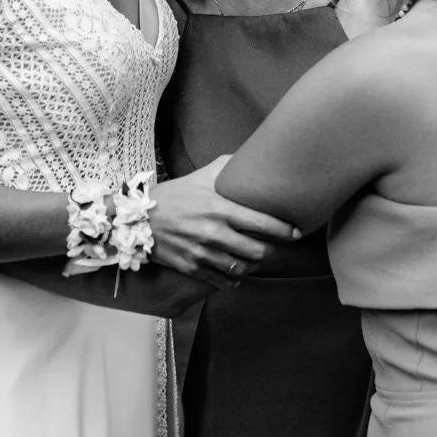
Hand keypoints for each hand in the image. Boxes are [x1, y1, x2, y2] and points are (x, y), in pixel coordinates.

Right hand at [151, 155, 300, 288]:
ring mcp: (203, 253)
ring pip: (242, 268)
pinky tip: (237, 274)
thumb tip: (255, 155)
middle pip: (257, 251)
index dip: (285, 230)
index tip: (297, 232)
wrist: (140, 218)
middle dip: (272, 251)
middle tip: (278, 247)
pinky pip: (222, 281)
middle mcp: (214, 232)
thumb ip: (229, 167)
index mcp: (220, 207)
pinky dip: (234, 280)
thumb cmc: (176, 194)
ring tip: (257, 259)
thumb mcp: (202, 175)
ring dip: (253, 265)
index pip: (263, 222)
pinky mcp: (192, 267)